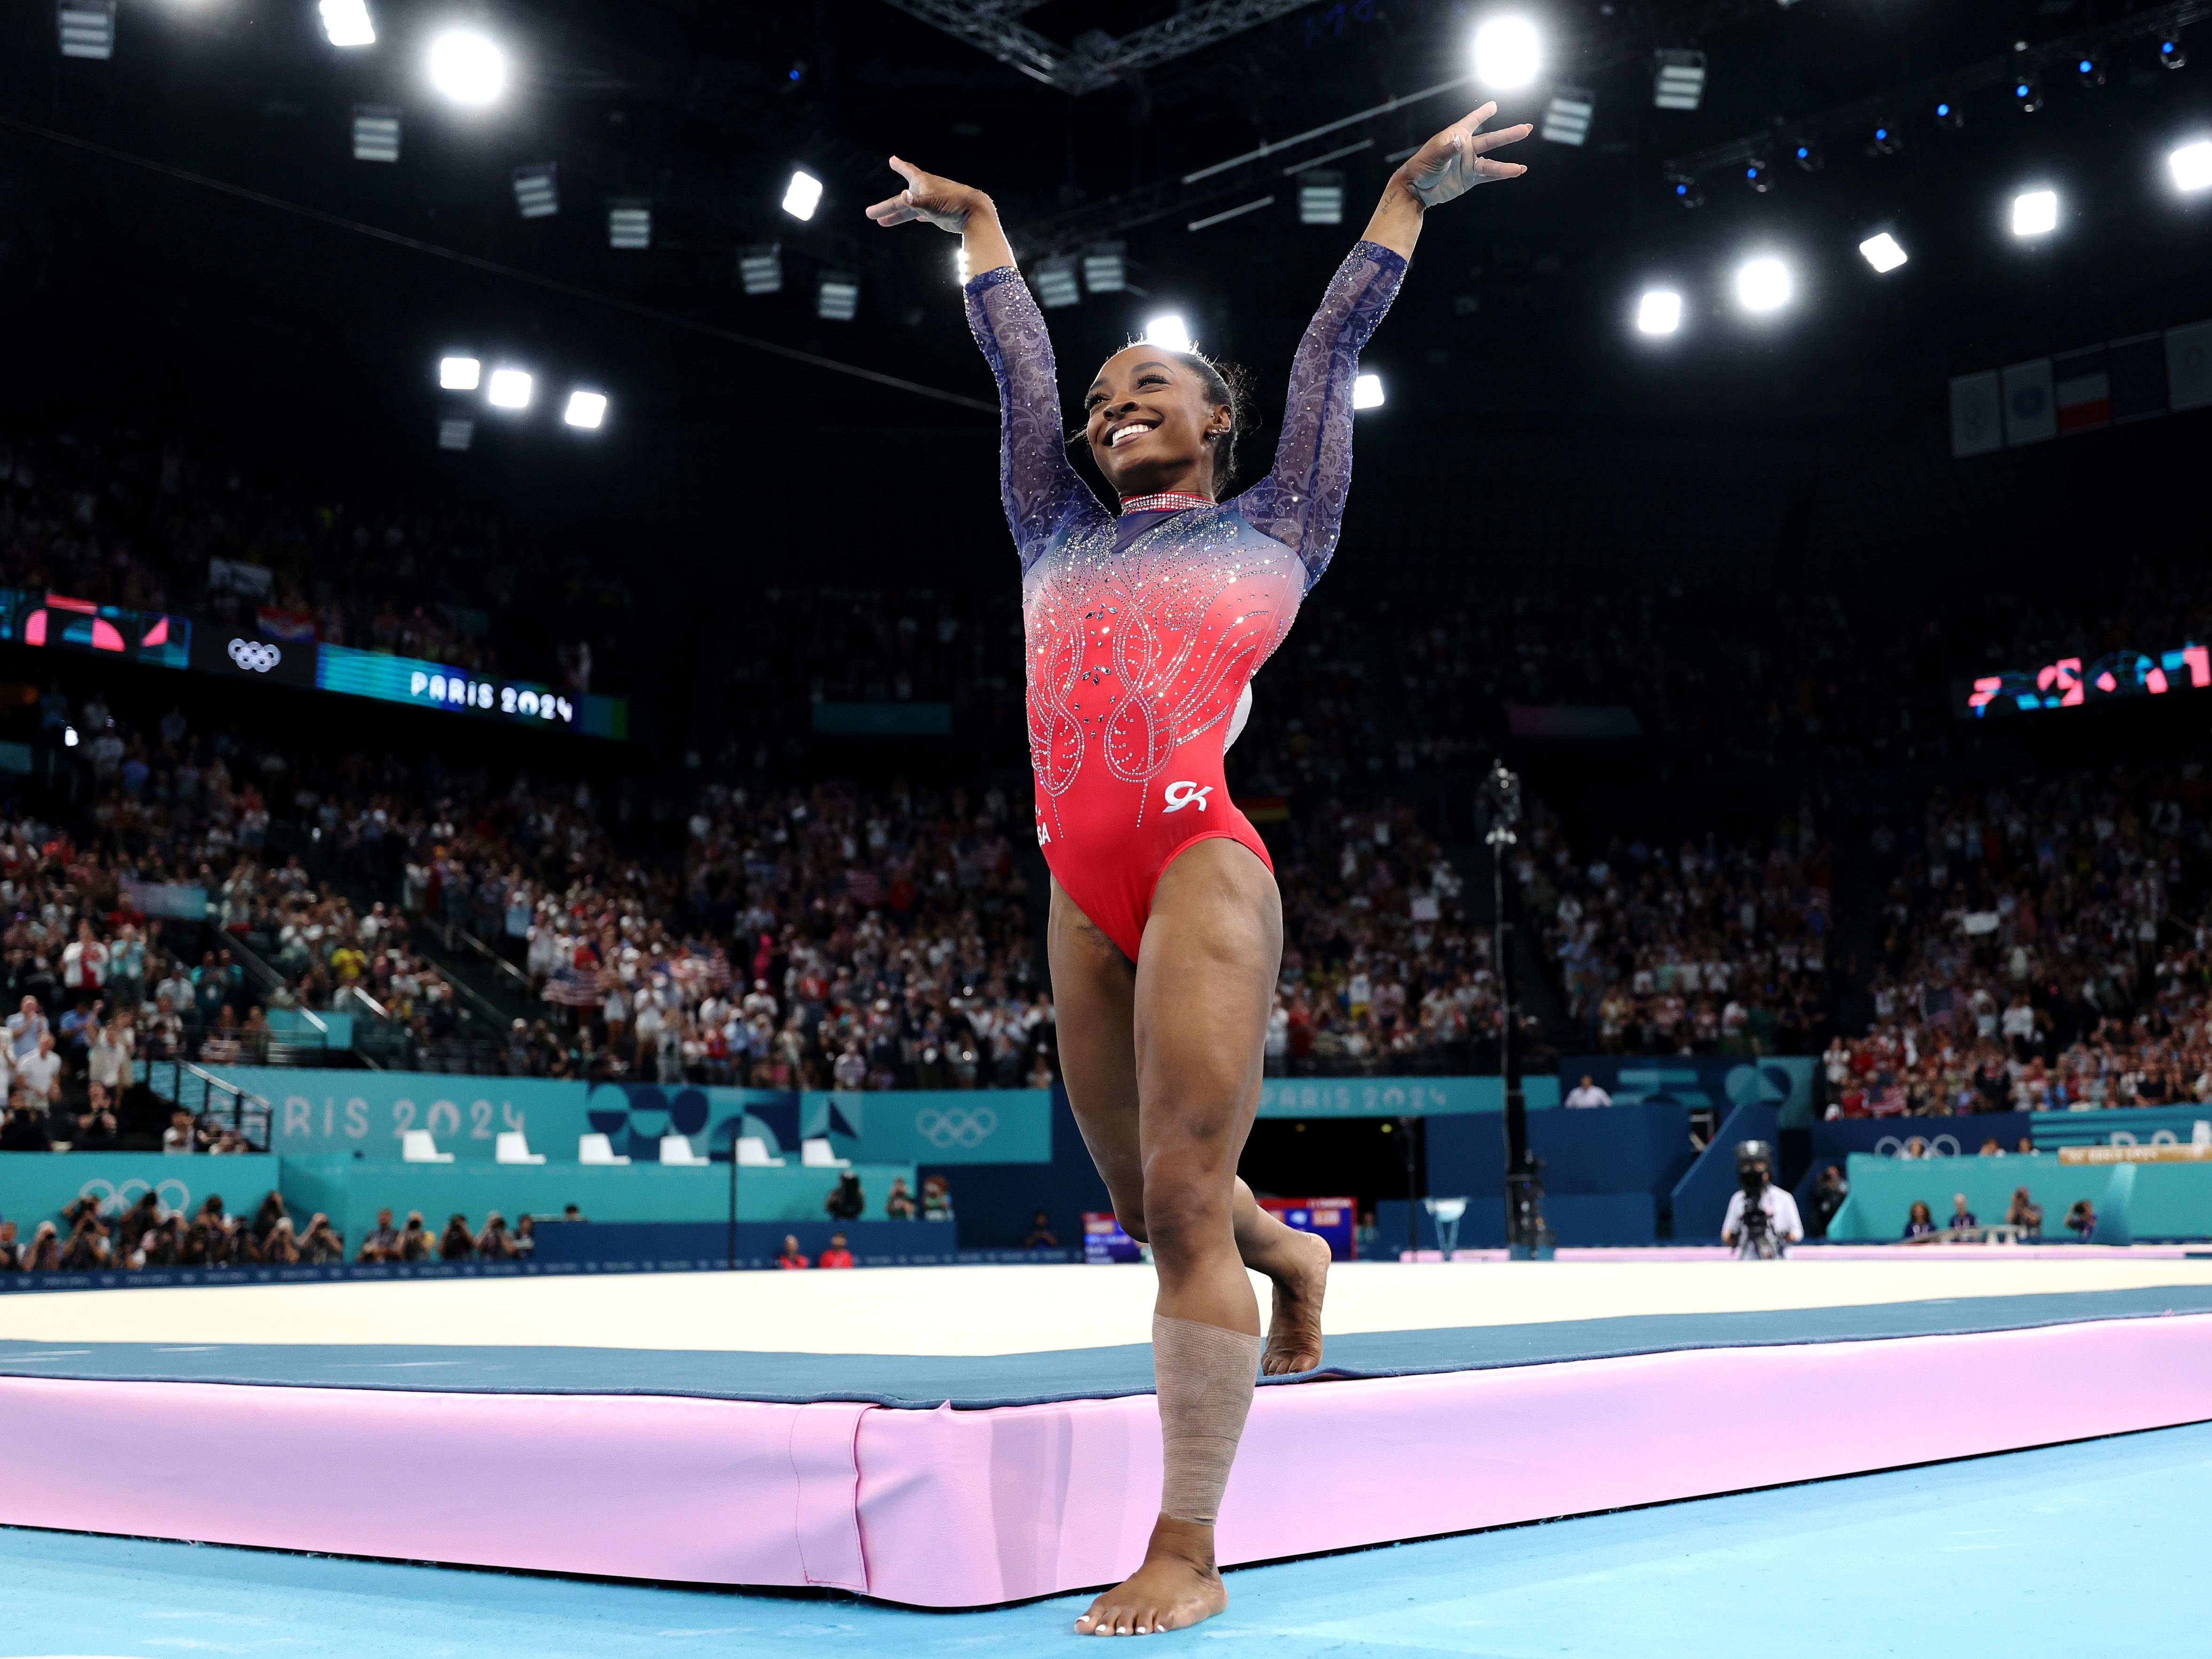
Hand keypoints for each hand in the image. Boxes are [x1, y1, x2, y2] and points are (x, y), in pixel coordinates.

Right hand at [864, 157, 980, 232]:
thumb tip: (903, 197)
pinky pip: (922, 214)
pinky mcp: (938, 214)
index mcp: (923, 182)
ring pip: (909, 209)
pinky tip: (914, 218)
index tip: (892, 159)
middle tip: (869, 212)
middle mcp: (926, 191)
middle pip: (901, 199)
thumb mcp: (932, 202)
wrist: (974, 213)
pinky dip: (915, 215)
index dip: (900, 166)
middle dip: (885, 206)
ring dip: (896, 216)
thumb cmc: (954, 204)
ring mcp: (931, 203)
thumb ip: (916, 201)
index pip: (908, 171)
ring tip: (881, 222)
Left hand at [1397, 103, 1530, 207]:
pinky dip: (1502, 175)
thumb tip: (1461, 142)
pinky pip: (1489, 176)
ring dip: (1508, 165)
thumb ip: (1448, 149)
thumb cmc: (1421, 168)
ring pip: (1492, 162)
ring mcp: (1469, 164)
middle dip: (1509, 135)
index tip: (1494, 105)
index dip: (1483, 113)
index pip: (1472, 121)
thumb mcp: (1433, 157)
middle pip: (1491, 140)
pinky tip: (1517, 172)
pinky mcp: (1470, 179)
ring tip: (1522, 168)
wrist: (1416, 190)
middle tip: (1526, 128)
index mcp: (1455, 136)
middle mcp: (1466, 148)